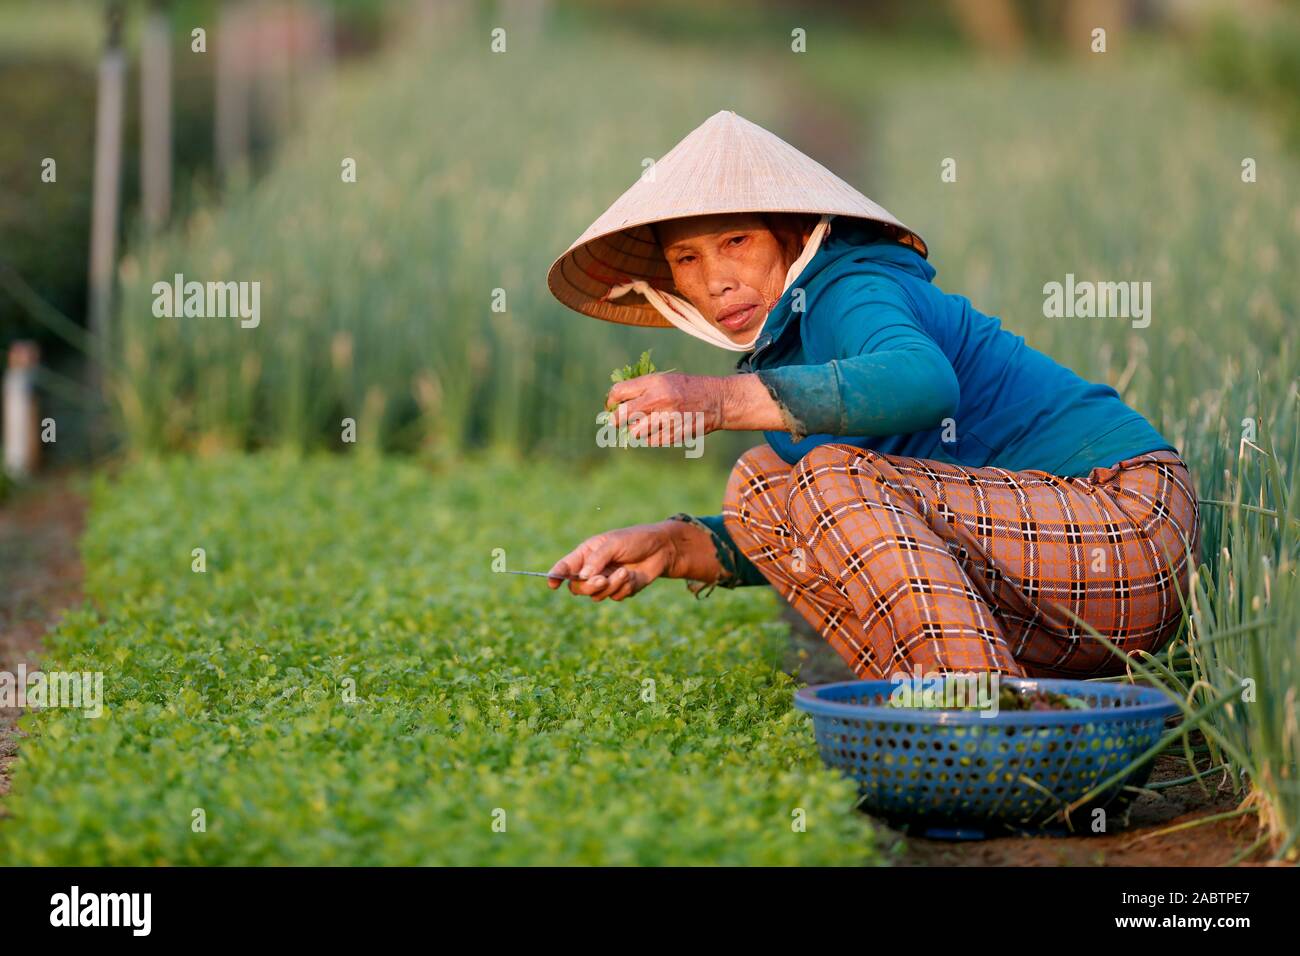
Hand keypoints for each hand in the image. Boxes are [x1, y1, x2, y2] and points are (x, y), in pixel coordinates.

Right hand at [548, 523, 674, 600]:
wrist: (662, 549)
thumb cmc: (635, 540)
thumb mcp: (614, 544)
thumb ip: (597, 560)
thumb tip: (583, 576)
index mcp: (587, 553)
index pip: (566, 566)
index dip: (556, 575)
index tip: (552, 582)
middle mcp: (593, 569)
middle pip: (578, 587)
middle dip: (589, 587)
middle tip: (603, 579)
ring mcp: (606, 581)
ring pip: (596, 595)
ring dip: (611, 586)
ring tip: (624, 572)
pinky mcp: (620, 589)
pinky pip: (615, 597)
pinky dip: (624, 588)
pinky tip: (632, 576)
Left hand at [605, 373, 725, 444]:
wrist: (715, 401)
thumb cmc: (686, 388)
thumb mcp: (664, 380)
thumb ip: (642, 388)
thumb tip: (616, 402)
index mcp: (654, 383)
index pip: (619, 392)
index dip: (611, 400)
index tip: (611, 405)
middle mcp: (658, 401)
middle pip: (622, 415)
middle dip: (616, 420)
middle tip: (616, 422)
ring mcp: (666, 419)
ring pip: (635, 432)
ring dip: (635, 430)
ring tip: (641, 426)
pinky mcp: (673, 434)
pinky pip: (650, 441)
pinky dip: (650, 438)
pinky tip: (657, 430)